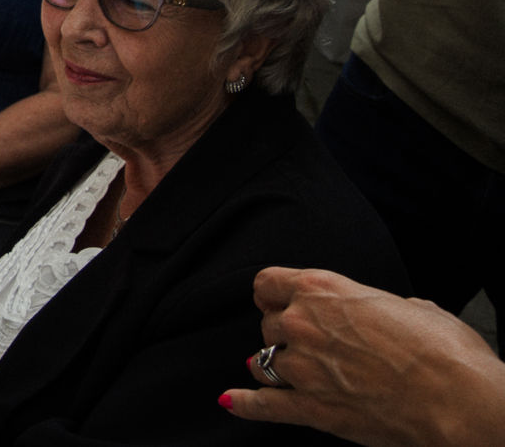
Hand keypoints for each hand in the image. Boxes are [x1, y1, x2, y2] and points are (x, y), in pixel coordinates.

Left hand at [221, 267, 504, 446]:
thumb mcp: (415, 309)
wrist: (460, 401)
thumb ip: (385, 307)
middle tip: (310, 347)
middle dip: (286, 336)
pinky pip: (264, 405)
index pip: (267, 283)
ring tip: (292, 373)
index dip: (273, 296)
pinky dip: (245, 404)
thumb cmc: (446, 353)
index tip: (278, 303)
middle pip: (269, 325)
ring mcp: (303, 368)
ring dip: (274, 367)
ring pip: (264, 362)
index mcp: (323, 290)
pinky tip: (231, 401)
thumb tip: (396, 313)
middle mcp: (303, 324)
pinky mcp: (311, 409)